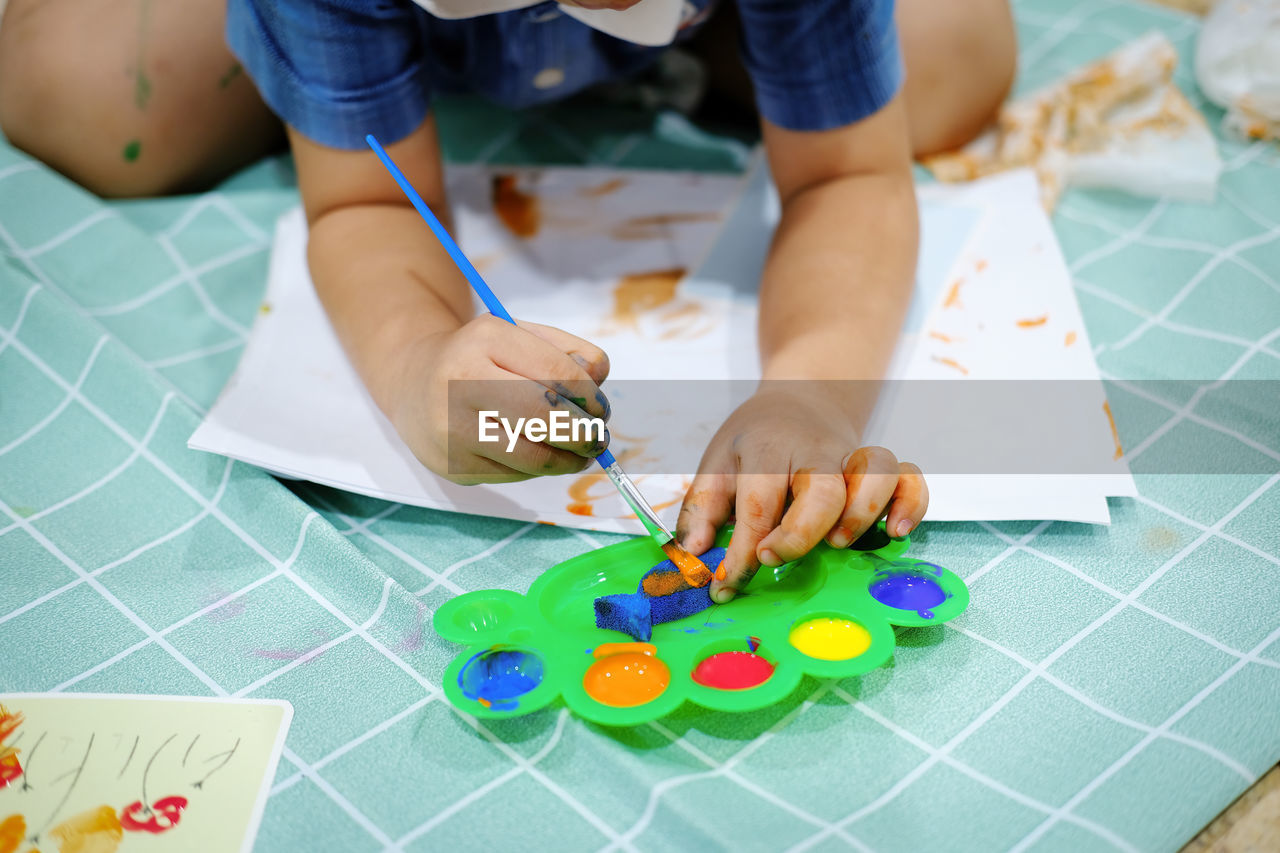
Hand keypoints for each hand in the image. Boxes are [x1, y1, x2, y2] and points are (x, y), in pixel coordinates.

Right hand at [390, 315, 611, 483]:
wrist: (413, 382)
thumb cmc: (481, 358)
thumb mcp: (521, 337)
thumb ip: (568, 353)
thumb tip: (597, 383)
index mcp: (485, 339)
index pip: (556, 373)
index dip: (589, 397)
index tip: (599, 409)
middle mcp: (461, 381)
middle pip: (543, 418)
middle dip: (583, 434)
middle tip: (597, 438)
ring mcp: (451, 428)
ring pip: (531, 457)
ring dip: (568, 460)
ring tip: (579, 454)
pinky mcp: (451, 465)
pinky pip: (513, 475)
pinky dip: (537, 470)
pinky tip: (539, 455)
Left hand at [676, 387, 927, 602]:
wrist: (798, 402)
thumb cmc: (754, 443)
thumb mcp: (717, 464)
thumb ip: (702, 508)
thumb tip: (694, 554)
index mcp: (768, 448)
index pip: (758, 502)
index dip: (743, 551)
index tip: (726, 584)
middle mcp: (816, 451)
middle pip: (822, 489)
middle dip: (800, 533)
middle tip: (775, 558)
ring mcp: (854, 457)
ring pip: (875, 474)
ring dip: (862, 513)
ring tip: (838, 544)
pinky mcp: (883, 468)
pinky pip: (910, 478)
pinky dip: (911, 504)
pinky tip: (895, 533)